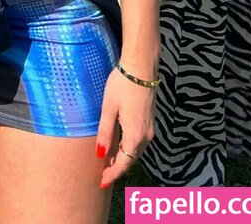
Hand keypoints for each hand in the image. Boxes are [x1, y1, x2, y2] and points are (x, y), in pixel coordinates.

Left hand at [95, 67, 155, 188]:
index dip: (113, 174)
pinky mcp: (150, 120)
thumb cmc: (121, 85)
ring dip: (123, 158)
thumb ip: (105, 132)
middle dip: (117, 168)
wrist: (141, 68)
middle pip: (132, 159)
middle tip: (102, 174)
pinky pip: (139, 142)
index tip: (102, 183)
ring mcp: (150, 128)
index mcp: (135, 135)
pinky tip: (119, 145)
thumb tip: (100, 154)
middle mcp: (146, 135)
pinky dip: (129, 148)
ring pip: (136, 151)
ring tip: (108, 162)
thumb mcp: (108, 108)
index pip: (124, 163)